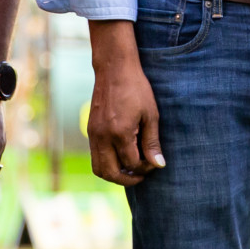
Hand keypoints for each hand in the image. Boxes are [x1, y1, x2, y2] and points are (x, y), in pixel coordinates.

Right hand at [86, 38, 163, 186]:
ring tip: (130, 170)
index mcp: (120, 133)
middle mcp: (103, 137)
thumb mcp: (150, 114)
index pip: (132, 164)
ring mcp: (93, 134)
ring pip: (99, 168)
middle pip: (111, 173)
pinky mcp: (90, 130)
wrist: (114, 68)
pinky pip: (95, 156)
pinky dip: (106, 163)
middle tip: (141, 175)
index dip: (145, 167)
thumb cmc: (136, 88)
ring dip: (114, 175)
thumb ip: (152, 142)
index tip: (154, 161)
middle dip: (127, 180)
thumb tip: (159, 165)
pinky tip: (120, 157)